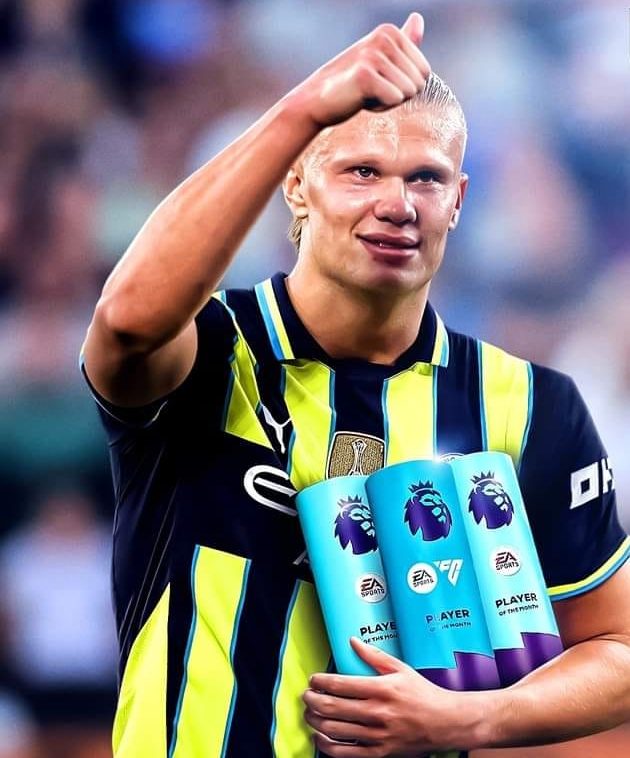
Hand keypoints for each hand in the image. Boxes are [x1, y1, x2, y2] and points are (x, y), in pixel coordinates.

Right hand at [290, 13, 430, 127]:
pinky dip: (380, 107)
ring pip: (408, 93)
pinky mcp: (365, 75)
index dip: (405, 86)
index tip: (381, 81)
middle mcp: (384, 38)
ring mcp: (374, 55)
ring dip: (388, 102)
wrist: (319, 99)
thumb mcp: (382, 61)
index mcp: (391, 32)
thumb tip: (419, 18)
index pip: (425, 72)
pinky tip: (362, 100)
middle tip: (372, 90)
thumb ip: (403, 43)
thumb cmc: (353, 84)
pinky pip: (395, 100)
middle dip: (398, 95)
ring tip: (366, 94)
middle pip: (419, 83)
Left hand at [303, 637, 486, 756]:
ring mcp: (377, 735)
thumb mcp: (400, 668)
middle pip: (332, 707)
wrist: (445, 723)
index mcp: (381, 689)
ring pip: (335, 729)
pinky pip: (345, 753)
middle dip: (312, 700)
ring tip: (309, 712)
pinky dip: (326, 745)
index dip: (320, 681)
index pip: (340, 684)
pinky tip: (320, 735)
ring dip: (315, 720)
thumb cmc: (422, 693)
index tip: (313, 679)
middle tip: (306, 695)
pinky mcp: (379, 753)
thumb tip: (352, 641)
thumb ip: (373, 655)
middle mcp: (377, 712)